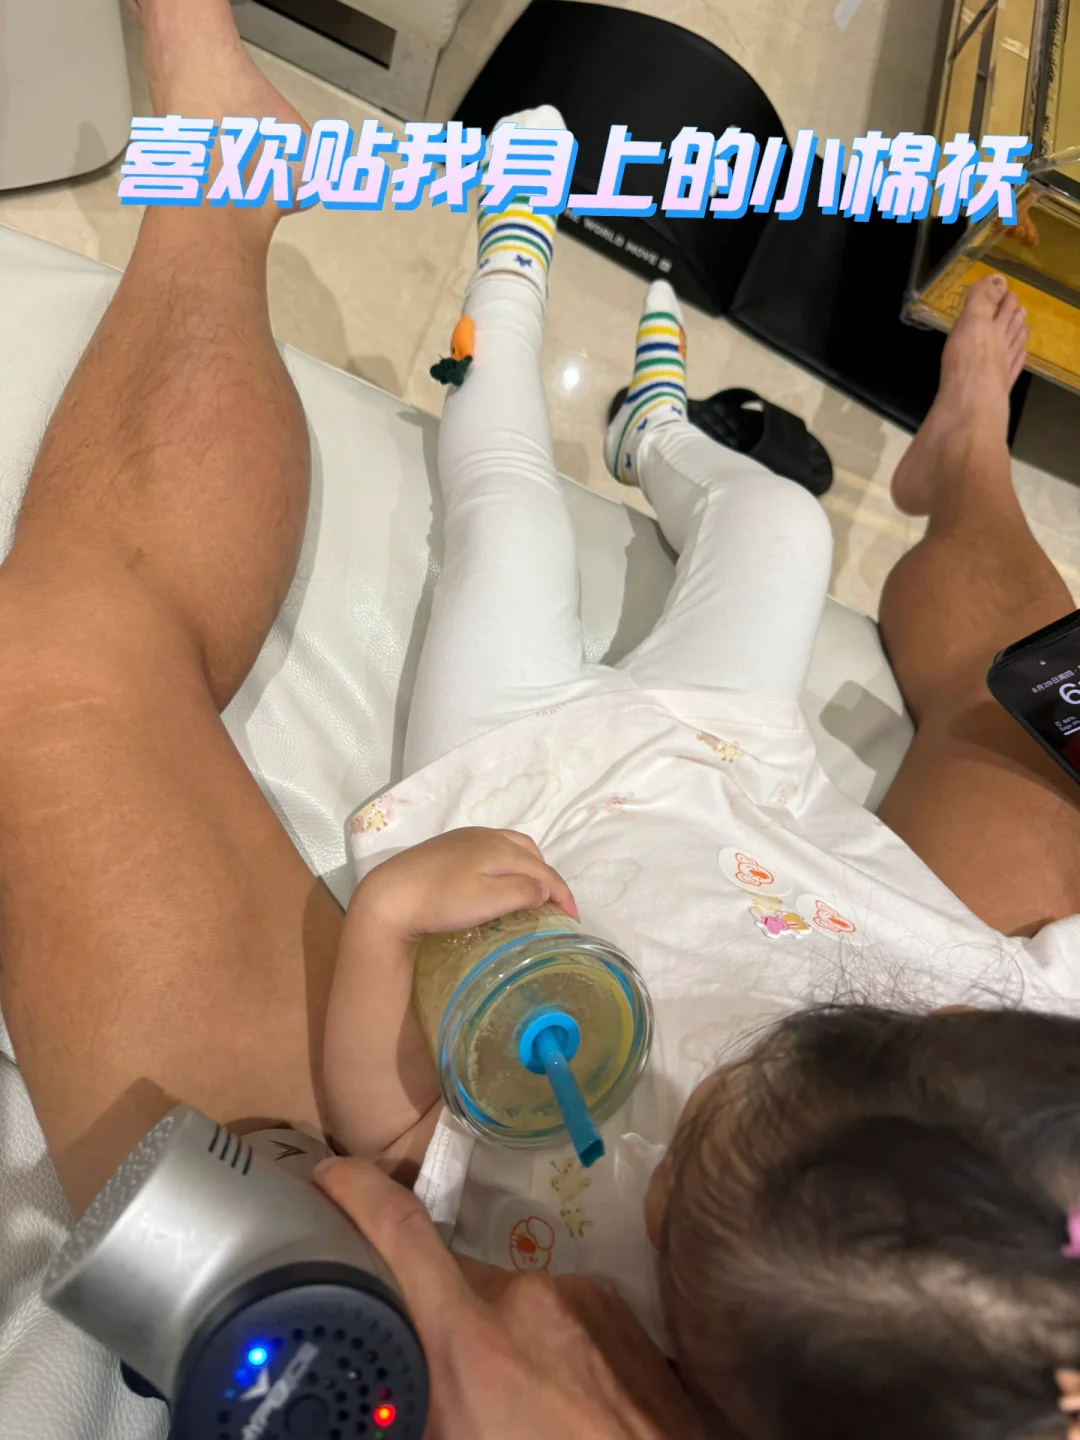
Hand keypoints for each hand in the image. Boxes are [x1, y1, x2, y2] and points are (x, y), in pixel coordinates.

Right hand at [315, 1158, 705, 1439]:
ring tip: (514, 1405)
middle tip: (440, 1375)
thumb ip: (411, 1399)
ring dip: (498, 1339)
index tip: (326, 1173)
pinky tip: (558, 1398)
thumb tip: (386, 1384)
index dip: (355, 1190)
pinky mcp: (618, 1309)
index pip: (399, 1232)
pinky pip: (558, 1312)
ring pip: (510, 1302)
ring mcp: (579, 1297)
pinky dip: (545, 1345)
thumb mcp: (446, 1436)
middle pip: (454, 1278)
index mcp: (468, 1342)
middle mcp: (524, 1300)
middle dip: (437, 1317)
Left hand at [351, 827, 576, 943]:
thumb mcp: (487, 901)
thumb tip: (546, 888)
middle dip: (547, 875)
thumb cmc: (441, 901)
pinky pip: (489, 849)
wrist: (389, 895)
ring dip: (527, 866)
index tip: (573, 917)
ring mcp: (464, 838)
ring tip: (530, 890)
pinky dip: (506, 863)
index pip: (543, 869)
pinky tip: (496, 879)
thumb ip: (522, 891)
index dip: (562, 892)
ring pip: (510, 846)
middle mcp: (486, 836)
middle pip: (530, 852)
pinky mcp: (446, 847)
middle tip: (553, 903)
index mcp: (500, 848)